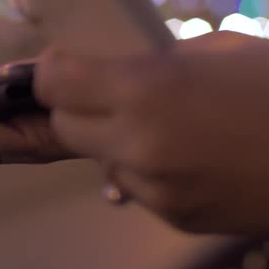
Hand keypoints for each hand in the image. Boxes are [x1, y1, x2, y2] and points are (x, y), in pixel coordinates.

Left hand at [35, 31, 268, 233]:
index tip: (63, 66)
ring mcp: (154, 188)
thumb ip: (155, 64)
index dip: (50, 72)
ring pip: (98, 161)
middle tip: (104, 95)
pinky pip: (134, 188)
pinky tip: (185, 158)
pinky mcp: (173, 217)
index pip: (54, 83)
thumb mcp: (217, 51)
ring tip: (160, 128)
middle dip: (75, 108)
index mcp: (145, 90)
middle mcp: (137, 144)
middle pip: (64, 127)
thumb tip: (116, 75)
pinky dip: (143, 171)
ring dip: (112, 141)